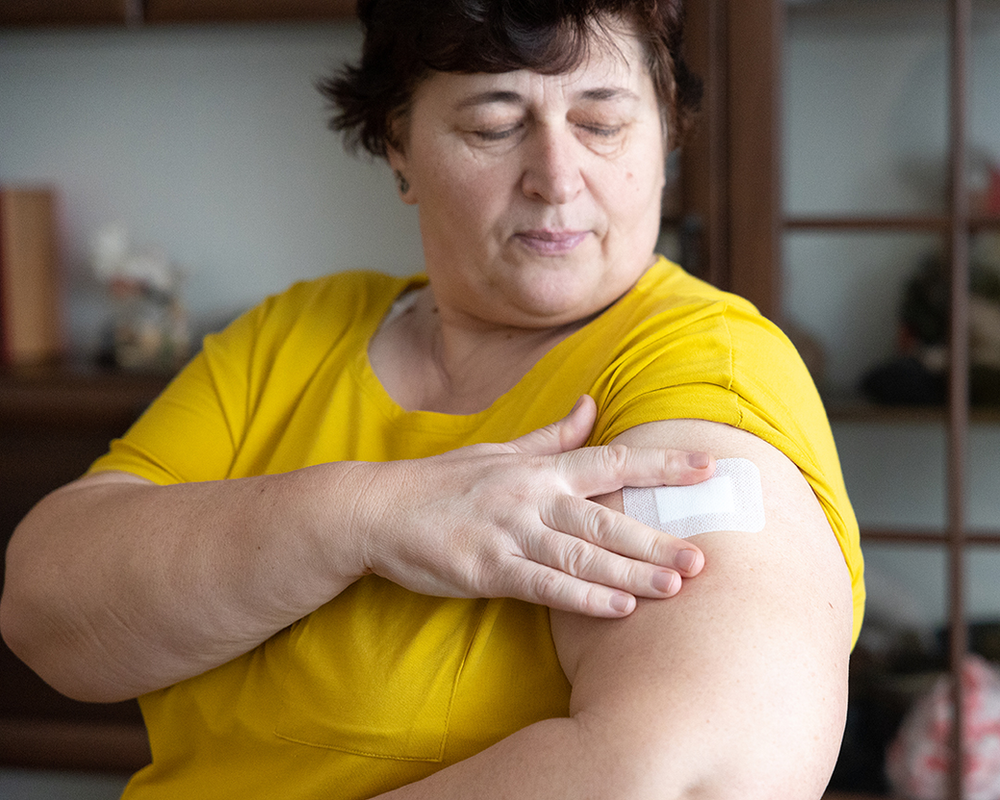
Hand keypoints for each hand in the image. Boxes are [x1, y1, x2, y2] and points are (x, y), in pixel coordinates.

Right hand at [353, 396, 711, 616]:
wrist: (377, 510)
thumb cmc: (444, 483)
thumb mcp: (500, 452)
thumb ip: (552, 436)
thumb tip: (591, 404)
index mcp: (538, 468)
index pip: (612, 461)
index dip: (662, 465)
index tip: (708, 468)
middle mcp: (530, 496)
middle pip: (605, 517)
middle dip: (655, 538)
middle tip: (703, 557)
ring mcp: (508, 532)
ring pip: (581, 553)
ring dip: (630, 572)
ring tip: (675, 587)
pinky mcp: (486, 568)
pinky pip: (543, 585)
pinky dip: (582, 596)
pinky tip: (618, 608)